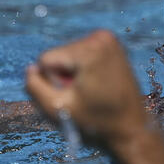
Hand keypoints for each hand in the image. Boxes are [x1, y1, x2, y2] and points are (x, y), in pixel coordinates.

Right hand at [25, 30, 148, 151]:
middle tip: (85, 94)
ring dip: (73, 73)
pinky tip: (97, 83)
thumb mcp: (58, 109)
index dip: (53, 81)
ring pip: (68, 54)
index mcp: (89, 49)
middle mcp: (100, 36)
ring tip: (92, 90)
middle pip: (58, 54)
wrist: (132, 126)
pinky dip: (83, 69)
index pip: (46, 60)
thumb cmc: (97, 121)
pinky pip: (80, 54)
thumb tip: (31, 69)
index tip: (74, 94)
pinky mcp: (111, 43)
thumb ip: (35, 87)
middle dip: (64, 75)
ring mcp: (108, 38)